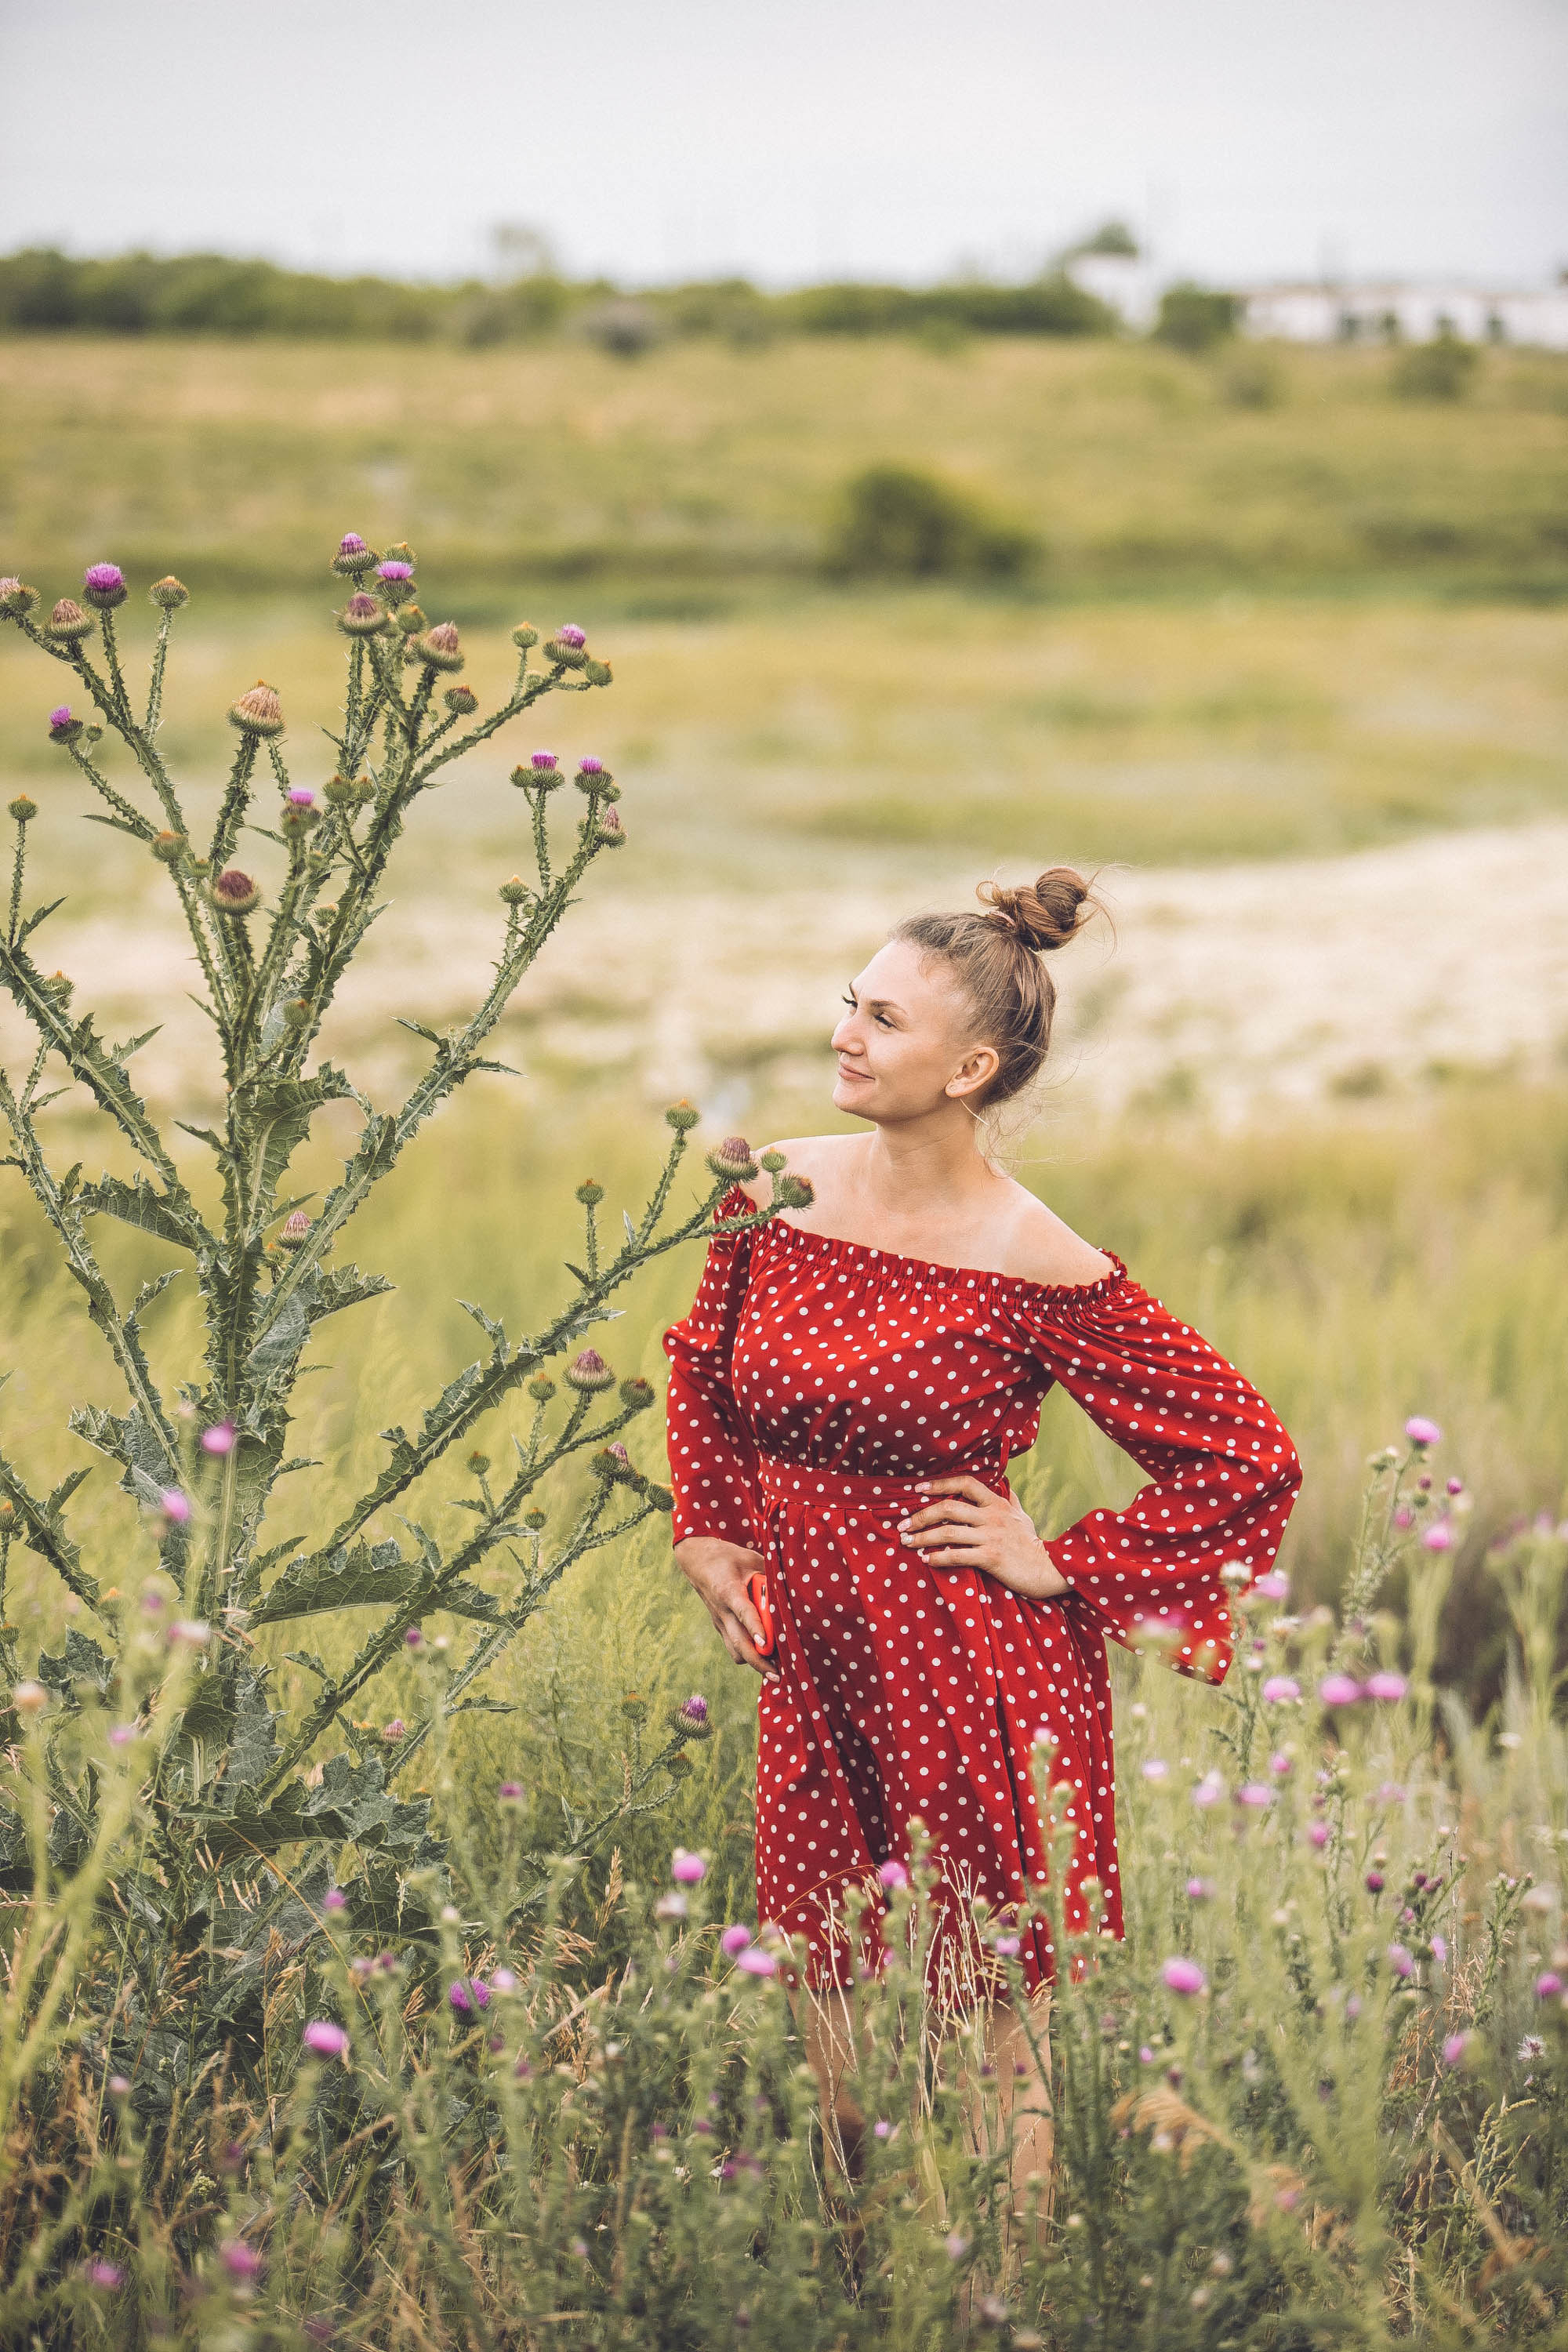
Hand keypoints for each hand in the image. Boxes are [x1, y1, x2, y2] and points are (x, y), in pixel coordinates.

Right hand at [673, 1536, 779, 1678]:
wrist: (697, 1561)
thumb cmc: (729, 1558)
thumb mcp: (751, 1559)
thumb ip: (770, 1576)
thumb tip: (794, 1590)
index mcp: (729, 1590)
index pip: (743, 1611)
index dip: (755, 1628)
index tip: (766, 1644)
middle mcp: (722, 1610)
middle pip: (738, 1642)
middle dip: (758, 1661)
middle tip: (778, 1674)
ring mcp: (719, 1621)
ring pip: (734, 1651)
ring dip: (754, 1662)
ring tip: (775, 1668)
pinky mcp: (720, 1627)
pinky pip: (733, 1648)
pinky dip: (748, 1655)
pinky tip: (765, 1657)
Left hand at [896, 1476, 1069, 1601]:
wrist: (1051, 1569)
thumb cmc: (1033, 1544)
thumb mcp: (1024, 1517)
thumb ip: (1011, 1501)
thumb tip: (1007, 1487)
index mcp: (997, 1503)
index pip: (965, 1483)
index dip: (940, 1484)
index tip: (918, 1489)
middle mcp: (992, 1516)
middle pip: (949, 1507)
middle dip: (921, 1515)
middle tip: (903, 1525)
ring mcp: (991, 1536)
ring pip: (948, 1532)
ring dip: (922, 1537)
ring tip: (907, 1543)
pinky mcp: (991, 1557)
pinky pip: (957, 1555)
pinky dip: (938, 1557)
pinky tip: (927, 1560)